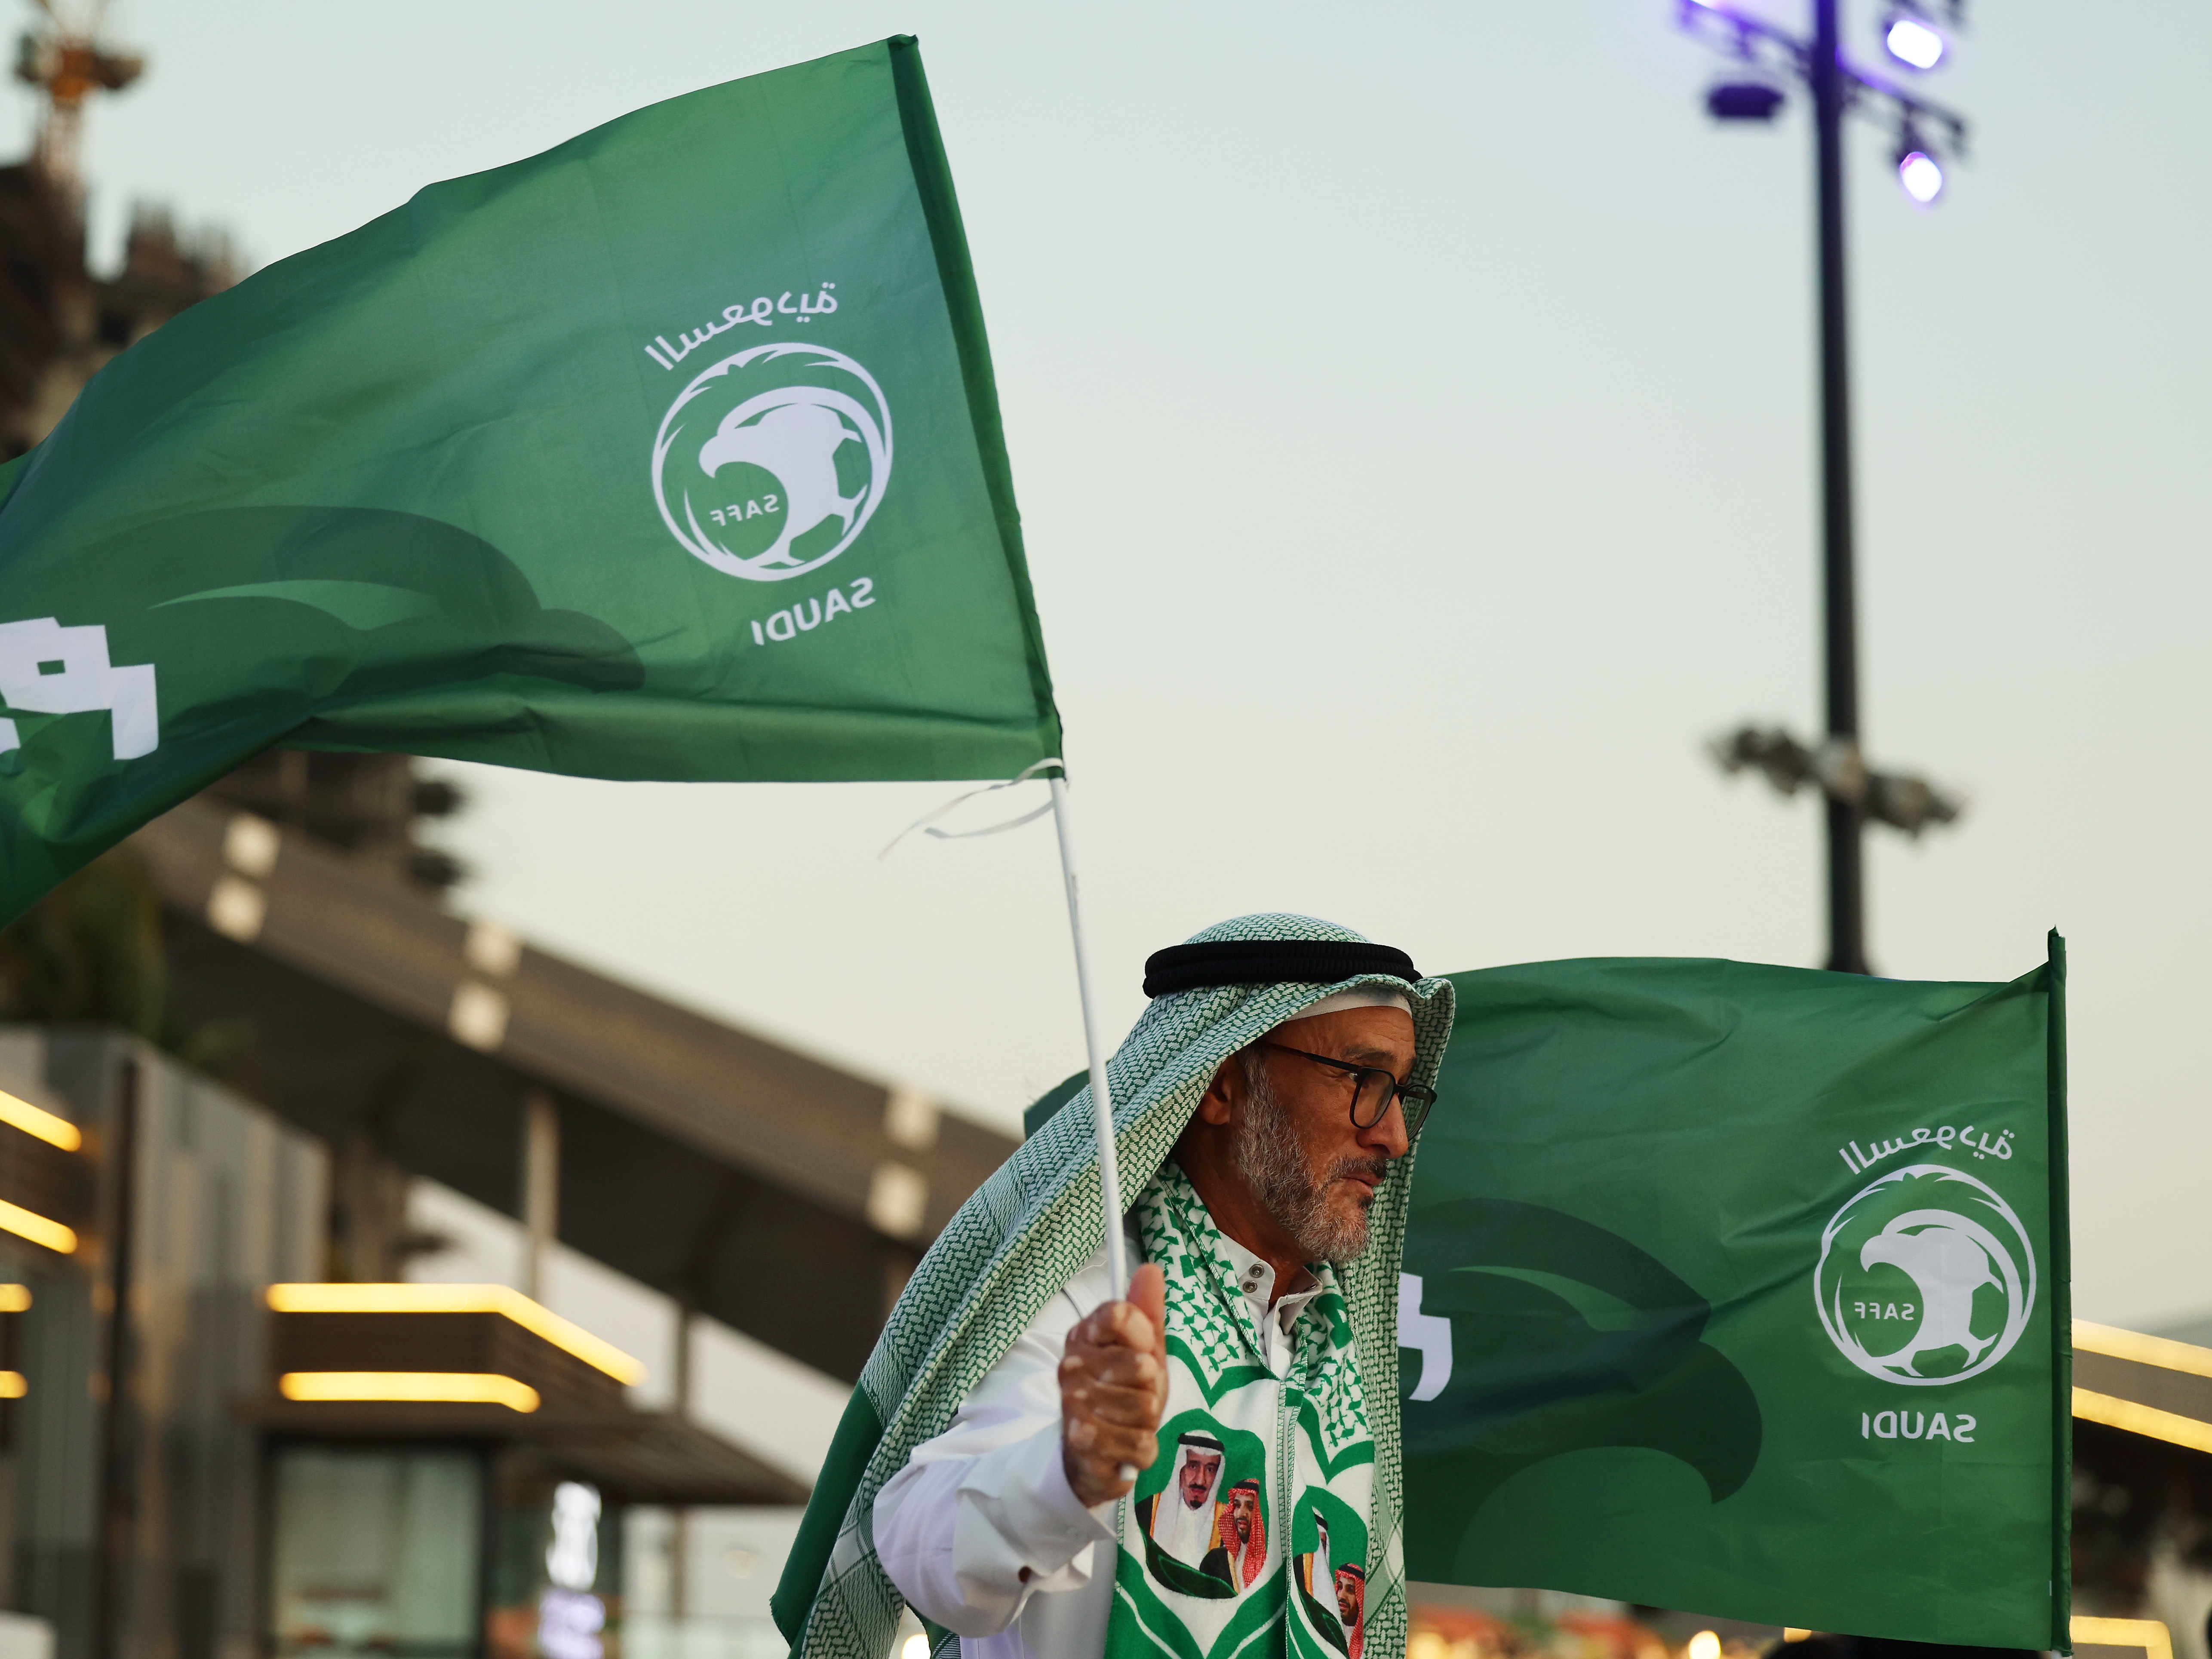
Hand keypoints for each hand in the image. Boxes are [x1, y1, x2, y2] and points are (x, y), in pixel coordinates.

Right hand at [1059, 1262, 1167, 1507]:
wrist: (1089, 1457)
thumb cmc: (1119, 1399)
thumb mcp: (1141, 1354)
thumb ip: (1146, 1314)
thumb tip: (1151, 1269)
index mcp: (1084, 1336)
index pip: (1122, 1314)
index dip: (1144, 1337)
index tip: (1141, 1352)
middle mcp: (1071, 1365)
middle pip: (1144, 1365)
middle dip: (1152, 1389)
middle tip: (1135, 1397)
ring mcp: (1073, 1403)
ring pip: (1145, 1406)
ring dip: (1148, 1422)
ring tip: (1129, 1424)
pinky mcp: (1081, 1441)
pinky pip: (1140, 1442)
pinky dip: (1143, 1451)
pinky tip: (1125, 1448)